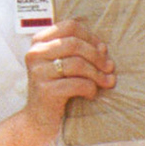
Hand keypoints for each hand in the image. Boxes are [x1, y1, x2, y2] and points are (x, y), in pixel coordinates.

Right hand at [22, 18, 114, 136]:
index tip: (102, 50)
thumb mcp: (62, 64)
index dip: (91, 37)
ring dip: (97, 74)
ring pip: (77, 63)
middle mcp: (35, 54)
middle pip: (75, 44)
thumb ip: (79, 52)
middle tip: (109, 68)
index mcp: (39, 42)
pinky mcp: (45, 90)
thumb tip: (103, 49)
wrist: (38, 118)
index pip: (70, 27)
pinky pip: (77, 84)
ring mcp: (38, 72)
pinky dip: (90, 89)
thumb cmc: (55, 88)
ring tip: (106, 82)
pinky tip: (91, 94)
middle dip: (97, 56)